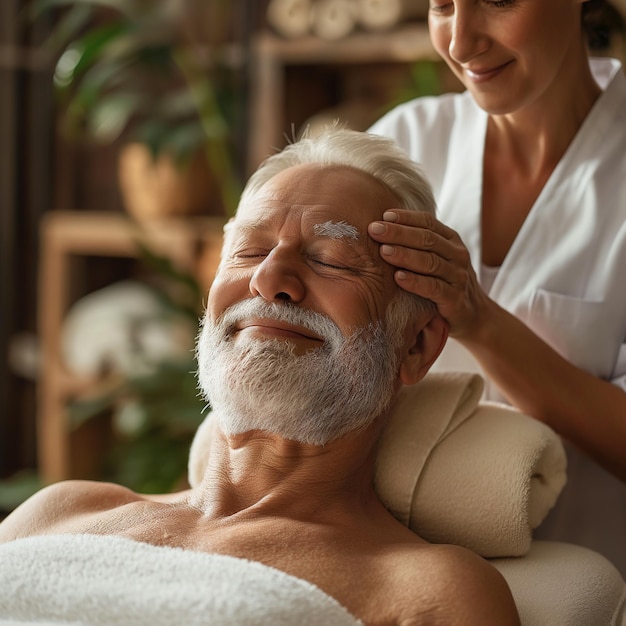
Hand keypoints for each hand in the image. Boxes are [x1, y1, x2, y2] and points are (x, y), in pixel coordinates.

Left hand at [368, 209, 488, 338]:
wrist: (473, 314)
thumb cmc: (444, 282)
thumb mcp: (435, 258)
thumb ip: (417, 244)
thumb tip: (382, 226)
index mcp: (451, 240)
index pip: (428, 222)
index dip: (406, 217)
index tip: (384, 215)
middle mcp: (457, 255)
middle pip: (426, 239)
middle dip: (398, 233)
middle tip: (374, 229)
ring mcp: (458, 276)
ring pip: (430, 262)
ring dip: (404, 255)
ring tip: (383, 251)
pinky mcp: (455, 299)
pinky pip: (433, 288)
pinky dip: (415, 282)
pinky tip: (398, 277)